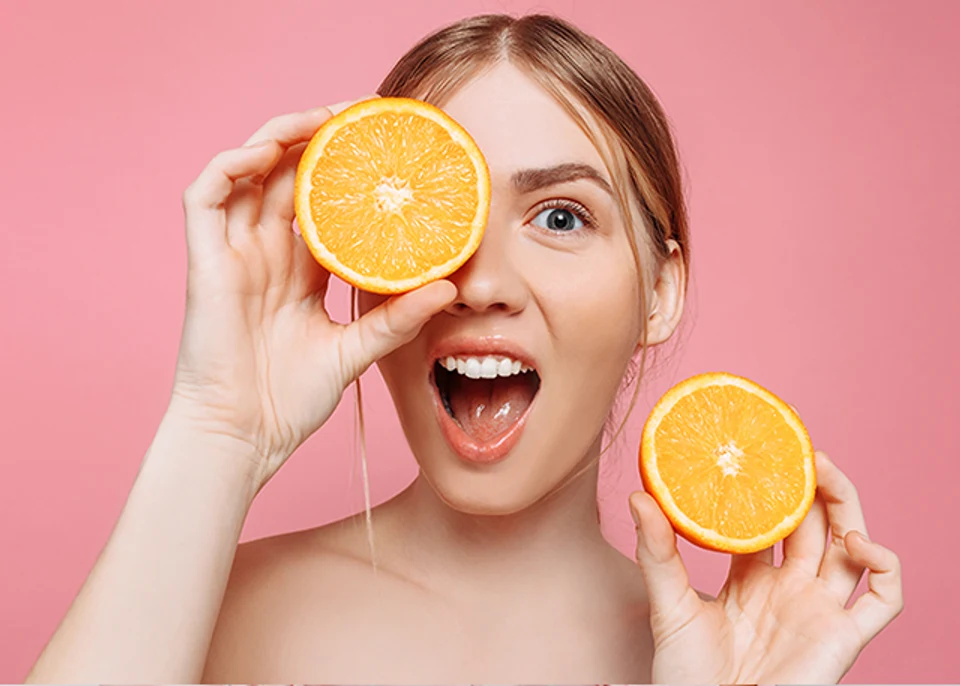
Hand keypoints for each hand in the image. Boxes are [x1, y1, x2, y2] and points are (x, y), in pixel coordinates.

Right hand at [170, 99, 456, 487]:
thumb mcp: (356, 350)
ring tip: (324, 119)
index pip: (323, 203)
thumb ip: (397, 318)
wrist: (244, 436)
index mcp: (300, 270)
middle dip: (320, 141)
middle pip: (288, 176)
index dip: (346, 173)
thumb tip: (448, 287)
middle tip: (361, 117)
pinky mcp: (205, 260)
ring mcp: (233, 253)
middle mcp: (265, 252)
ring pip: (248, 171)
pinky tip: (270, 151)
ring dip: (281, 138)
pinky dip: (234, 165)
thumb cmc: (290, 400)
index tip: (385, 150)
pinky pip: (207, 194)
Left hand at [630, 450, 903, 683]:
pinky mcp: (843, 638)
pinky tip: (858, 543)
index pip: (769, 520)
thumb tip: (638, 496)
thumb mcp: (669, 606)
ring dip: (847, 506)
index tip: (760, 449)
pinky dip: (885, 566)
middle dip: (812, 484)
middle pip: (814, 524)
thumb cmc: (687, 677)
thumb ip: (657, 553)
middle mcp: (790, 588)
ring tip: (823, 471)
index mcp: (751, 577)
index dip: (770, 486)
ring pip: (851, 548)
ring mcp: (819, 610)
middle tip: (799, 448)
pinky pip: (884, 599)